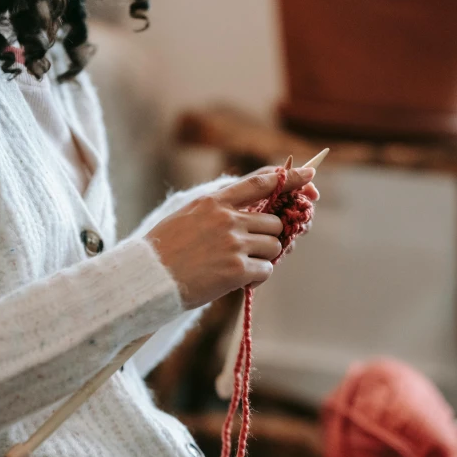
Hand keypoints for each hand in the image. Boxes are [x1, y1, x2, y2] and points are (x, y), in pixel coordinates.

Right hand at [146, 167, 315, 309]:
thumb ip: (216, 211)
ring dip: (264, 258)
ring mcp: (233, 243)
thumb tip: (250, 216)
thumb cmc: (163, 252)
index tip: (309, 174)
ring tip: (240, 268)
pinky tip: (239, 281)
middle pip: (273, 222)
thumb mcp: (186, 217)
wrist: (147, 278)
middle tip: (258, 251)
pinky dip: (257, 277)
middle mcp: (227, 218)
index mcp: (214, 202)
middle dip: (269, 237)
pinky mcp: (236, 269)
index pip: (260, 182)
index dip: (289, 177)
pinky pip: (266, 269)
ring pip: (273, 246)